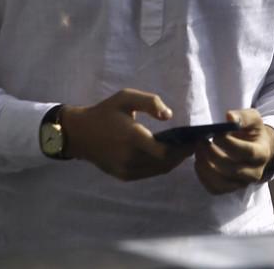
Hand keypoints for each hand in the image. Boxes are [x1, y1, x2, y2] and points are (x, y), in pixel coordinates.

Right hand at [60, 89, 193, 180]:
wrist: (79, 134)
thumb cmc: (105, 112)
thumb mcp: (126, 97)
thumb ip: (150, 102)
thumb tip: (169, 116)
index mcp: (131, 137)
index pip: (164, 151)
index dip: (182, 148)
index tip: (195, 139)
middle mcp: (130, 157)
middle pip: (165, 163)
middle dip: (181, 154)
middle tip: (194, 144)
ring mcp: (126, 169)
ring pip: (158, 170)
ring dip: (173, 161)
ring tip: (184, 149)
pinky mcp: (124, 176)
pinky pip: (149, 173)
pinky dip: (161, 166)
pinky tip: (168, 155)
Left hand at [194, 109, 273, 194]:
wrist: (255, 148)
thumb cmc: (252, 132)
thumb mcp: (253, 119)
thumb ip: (243, 117)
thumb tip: (230, 117)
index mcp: (262, 153)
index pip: (247, 152)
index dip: (230, 144)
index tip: (216, 133)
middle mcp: (255, 173)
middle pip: (233, 169)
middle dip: (213, 155)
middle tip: (200, 141)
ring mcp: (242, 183)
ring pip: (222, 183)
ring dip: (206, 167)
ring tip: (199, 151)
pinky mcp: (230, 189)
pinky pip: (215, 189)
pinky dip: (203, 177)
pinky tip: (199, 162)